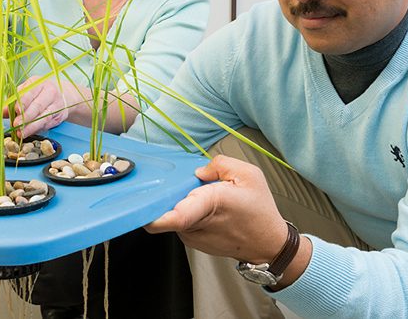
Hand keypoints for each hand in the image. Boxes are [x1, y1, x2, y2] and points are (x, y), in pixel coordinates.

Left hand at [4, 76, 70, 137]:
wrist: (64, 95)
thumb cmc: (40, 92)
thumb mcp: (27, 91)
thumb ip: (14, 101)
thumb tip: (2, 111)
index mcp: (39, 83)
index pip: (31, 92)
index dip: (24, 102)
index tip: (16, 110)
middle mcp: (50, 92)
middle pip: (38, 105)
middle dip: (26, 116)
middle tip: (16, 124)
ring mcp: (57, 104)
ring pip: (44, 117)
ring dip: (32, 127)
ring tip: (21, 133)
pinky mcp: (60, 116)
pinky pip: (48, 124)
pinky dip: (38, 129)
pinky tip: (29, 133)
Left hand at [145, 155, 286, 263]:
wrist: (268, 244)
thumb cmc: (260, 211)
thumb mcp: (249, 175)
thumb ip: (220, 163)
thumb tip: (198, 171)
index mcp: (212, 203)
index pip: (177, 215)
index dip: (154, 213)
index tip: (139, 205)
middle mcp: (198, 223)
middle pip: (166, 208)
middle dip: (165, 192)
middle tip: (179, 182)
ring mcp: (192, 236)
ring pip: (172, 213)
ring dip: (179, 202)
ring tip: (201, 196)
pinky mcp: (191, 242)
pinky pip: (178, 221)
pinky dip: (185, 211)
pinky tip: (202, 208)